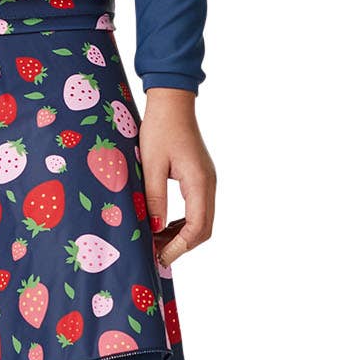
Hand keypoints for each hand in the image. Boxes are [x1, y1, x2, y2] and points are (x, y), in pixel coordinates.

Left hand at [139, 88, 214, 267]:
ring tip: (155, 242)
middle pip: (203, 228)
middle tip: (155, 254)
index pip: (197, 227)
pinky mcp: (200, 177)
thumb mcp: (150, 165)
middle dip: (181, 245)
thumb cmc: (159, 129)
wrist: (172, 102)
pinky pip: (196, 208)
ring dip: (181, 234)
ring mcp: (207, 181)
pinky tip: (162, 225)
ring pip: (201, 220)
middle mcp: (209, 184)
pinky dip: (182, 222)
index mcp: (199, 182)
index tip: (160, 257)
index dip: (180, 247)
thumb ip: (154, 198)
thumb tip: (155, 229)